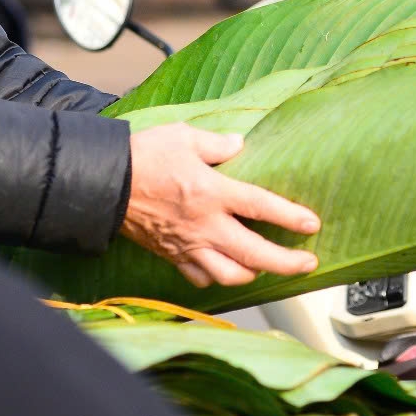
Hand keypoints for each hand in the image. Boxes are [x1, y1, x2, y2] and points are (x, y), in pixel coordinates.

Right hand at [122, 123, 320, 288]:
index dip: (290, 216)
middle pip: (254, 254)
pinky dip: (216, 278)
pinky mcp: (172, 256)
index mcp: (212, 192)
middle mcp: (205, 225)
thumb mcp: (183, 136)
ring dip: (253, 274)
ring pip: (229, 275)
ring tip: (266, 268)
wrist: (104, 184)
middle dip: (286, 263)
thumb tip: (239, 144)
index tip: (312, 224)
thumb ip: (217, 143)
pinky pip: (200, 278)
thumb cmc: (143, 156)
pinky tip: (225, 271)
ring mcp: (189, 245)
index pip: (261, 207)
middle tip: (308, 264)